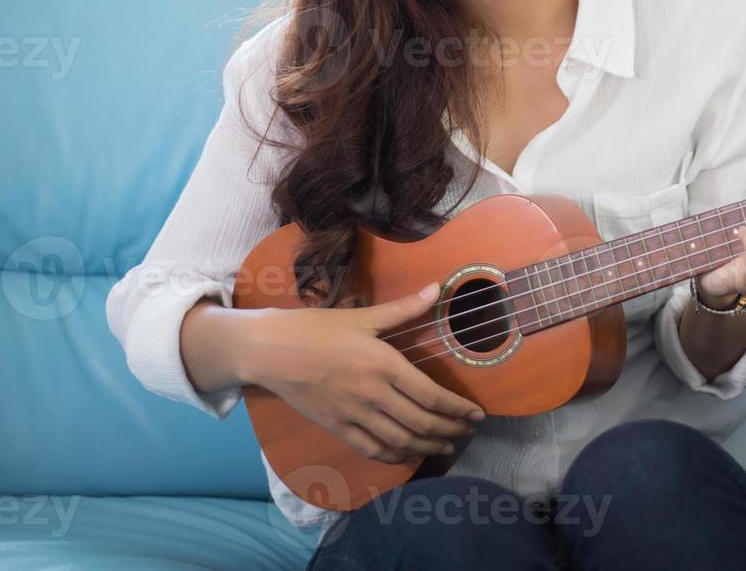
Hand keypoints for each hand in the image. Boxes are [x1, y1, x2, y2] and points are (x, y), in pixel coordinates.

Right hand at [243, 283, 484, 464]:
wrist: (269, 350)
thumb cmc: (316, 328)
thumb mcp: (363, 316)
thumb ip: (403, 309)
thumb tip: (436, 288)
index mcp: (384, 364)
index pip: (431, 395)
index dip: (458, 409)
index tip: (477, 414)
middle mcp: (373, 394)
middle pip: (421, 422)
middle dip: (450, 430)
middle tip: (468, 432)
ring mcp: (354, 414)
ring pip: (400, 440)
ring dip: (428, 446)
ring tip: (446, 446)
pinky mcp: (336, 427)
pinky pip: (372, 449)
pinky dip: (395, 456)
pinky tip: (408, 455)